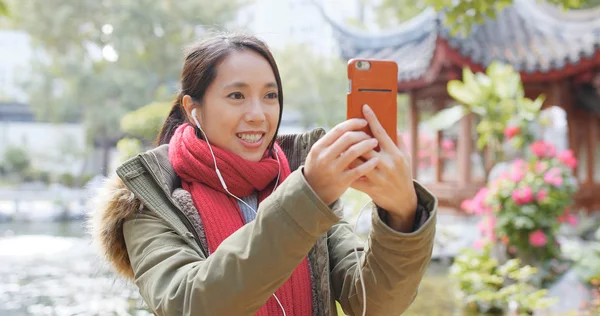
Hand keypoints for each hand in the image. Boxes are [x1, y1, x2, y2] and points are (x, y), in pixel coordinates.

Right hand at [304, 118, 379, 205]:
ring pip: (354, 152)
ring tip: (375, 143)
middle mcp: (324, 157)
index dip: (353, 123)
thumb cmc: (319, 168)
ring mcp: (333, 170)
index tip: (364, 121)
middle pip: (347, 138)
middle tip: (370, 135)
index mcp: (319, 147)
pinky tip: (376, 160)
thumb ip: (331, 142)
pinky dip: (369, 163)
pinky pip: (359, 170)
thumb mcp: (319, 154)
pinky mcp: (341, 182)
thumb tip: (352, 127)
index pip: (338, 130)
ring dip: (367, 145)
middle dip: (362, 134)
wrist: (313, 192)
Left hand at [350, 105, 417, 231]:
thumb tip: (392, 126)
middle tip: (345, 128)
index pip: (382, 133)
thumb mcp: (406, 158)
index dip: (372, 119)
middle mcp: (387, 165)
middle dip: (355, 137)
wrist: (403, 201)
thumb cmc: (403, 175)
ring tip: (338, 146)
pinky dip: (346, 171)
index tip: (364, 107)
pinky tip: (339, 165)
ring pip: (357, 162)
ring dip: (347, 154)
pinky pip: (354, 179)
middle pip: (366, 147)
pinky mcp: (371, 189)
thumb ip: (399, 142)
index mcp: (395, 155)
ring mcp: (379, 178)